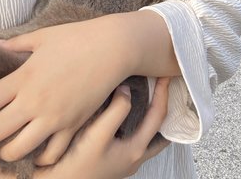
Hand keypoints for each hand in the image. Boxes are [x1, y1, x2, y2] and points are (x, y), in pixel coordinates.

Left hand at [0, 16, 133, 162]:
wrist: (111, 49)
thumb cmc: (75, 38)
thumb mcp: (41, 37)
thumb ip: (14, 45)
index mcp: (23, 77)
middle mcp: (34, 101)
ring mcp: (54, 117)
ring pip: (18, 149)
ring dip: (5, 153)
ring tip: (2, 150)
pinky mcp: (72, 126)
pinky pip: (50, 153)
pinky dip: (38, 158)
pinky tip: (33, 154)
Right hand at [37, 78, 170, 178]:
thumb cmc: (76, 165)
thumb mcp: (97, 135)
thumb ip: (116, 111)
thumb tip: (127, 89)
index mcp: (135, 149)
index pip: (158, 116)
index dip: (163, 93)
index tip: (164, 75)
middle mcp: (133, 156)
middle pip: (156, 125)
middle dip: (160, 102)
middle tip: (158, 81)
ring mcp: (123, 158)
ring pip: (144, 131)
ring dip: (148, 111)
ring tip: (145, 92)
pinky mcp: (111, 157)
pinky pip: (130, 133)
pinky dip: (133, 118)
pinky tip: (121, 109)